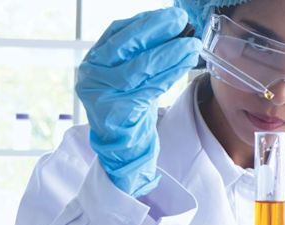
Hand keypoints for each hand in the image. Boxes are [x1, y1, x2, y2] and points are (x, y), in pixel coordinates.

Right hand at [75, 7, 200, 196]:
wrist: (122, 147)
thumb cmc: (129, 105)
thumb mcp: (128, 75)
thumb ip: (140, 53)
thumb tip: (172, 26)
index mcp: (92, 62)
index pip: (117, 33)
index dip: (144, 21)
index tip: (168, 15)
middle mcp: (92, 77)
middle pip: (127, 47)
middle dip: (157, 31)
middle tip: (181, 21)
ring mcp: (103, 95)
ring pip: (142, 67)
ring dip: (171, 52)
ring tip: (192, 43)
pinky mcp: (119, 113)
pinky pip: (150, 88)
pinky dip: (171, 72)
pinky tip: (186, 62)